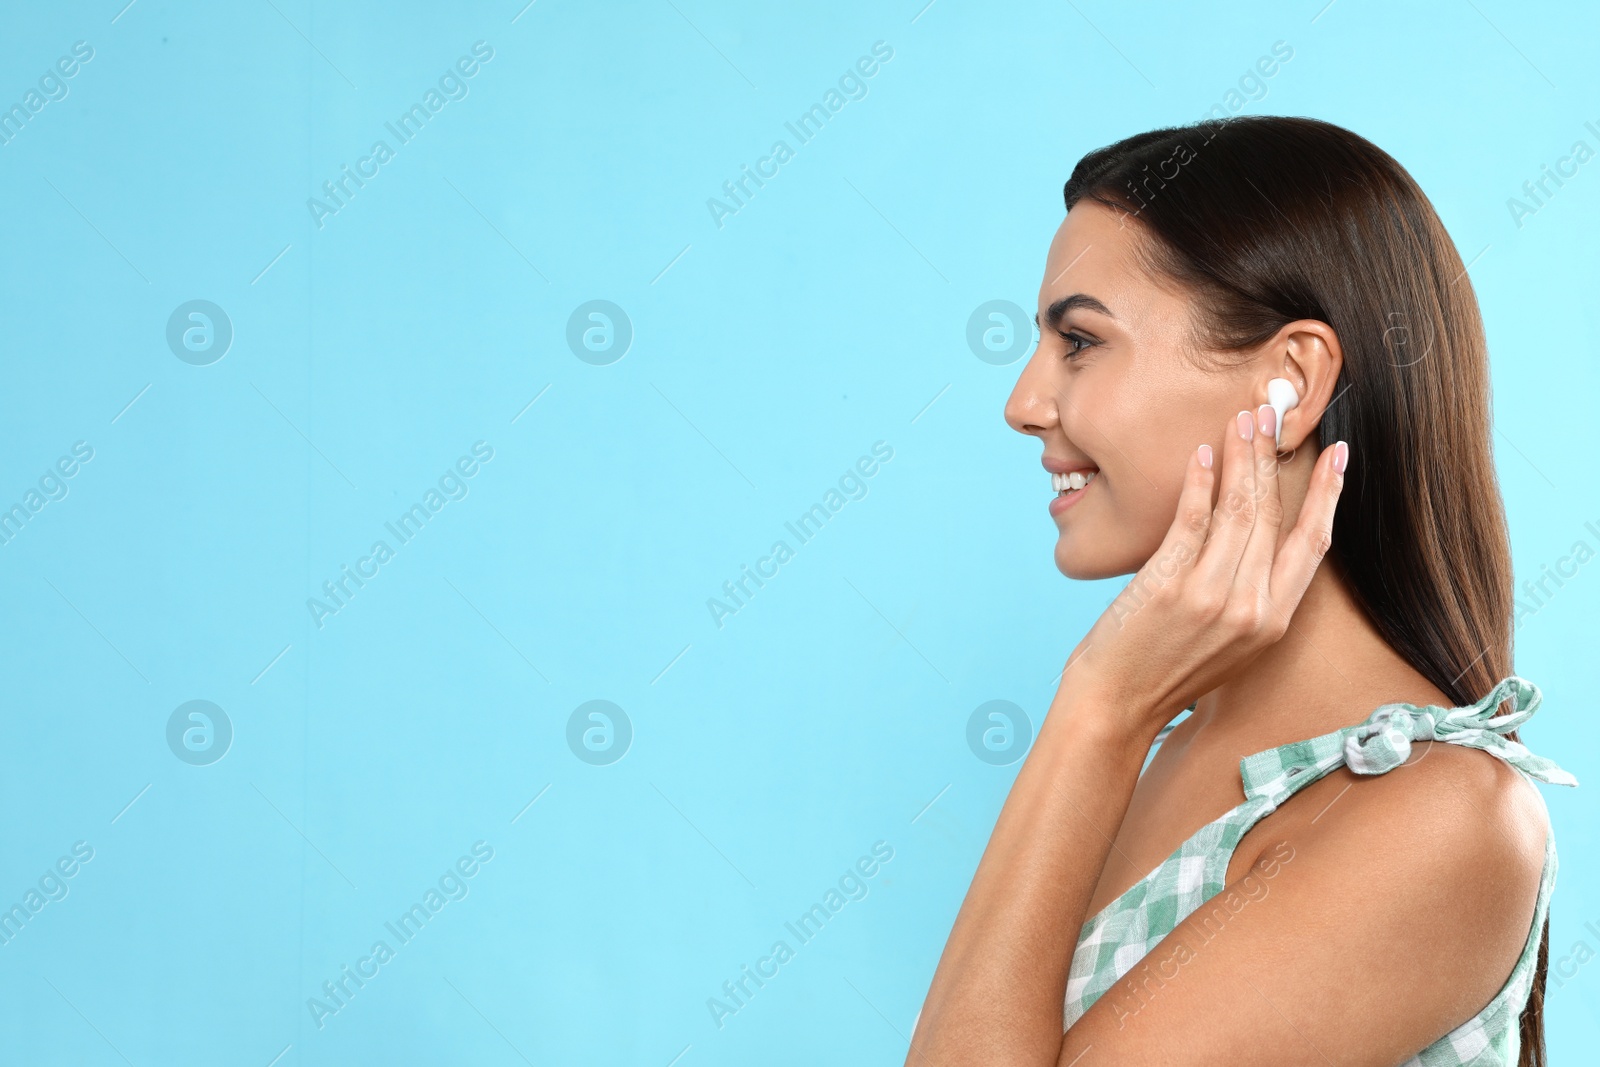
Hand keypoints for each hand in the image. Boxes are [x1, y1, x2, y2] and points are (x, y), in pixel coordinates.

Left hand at [1062, 405, 1347, 737]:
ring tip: (1242, 420)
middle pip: (1273, 515)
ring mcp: (1211, 597)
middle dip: (1273, 457)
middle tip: (1270, 413)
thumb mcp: (1224, 639)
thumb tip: (1248, 534)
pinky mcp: (1170, 586)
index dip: (1328, 495)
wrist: (1117, 707)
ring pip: (1239, 510)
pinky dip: (1199, 482)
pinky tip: (1202, 453)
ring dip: (1241, 457)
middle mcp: (1251, 609)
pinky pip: (1193, 520)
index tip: (1338, 453)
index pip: (1313, 545)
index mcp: (1273, 622)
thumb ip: (1245, 593)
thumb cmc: (1162, 670)